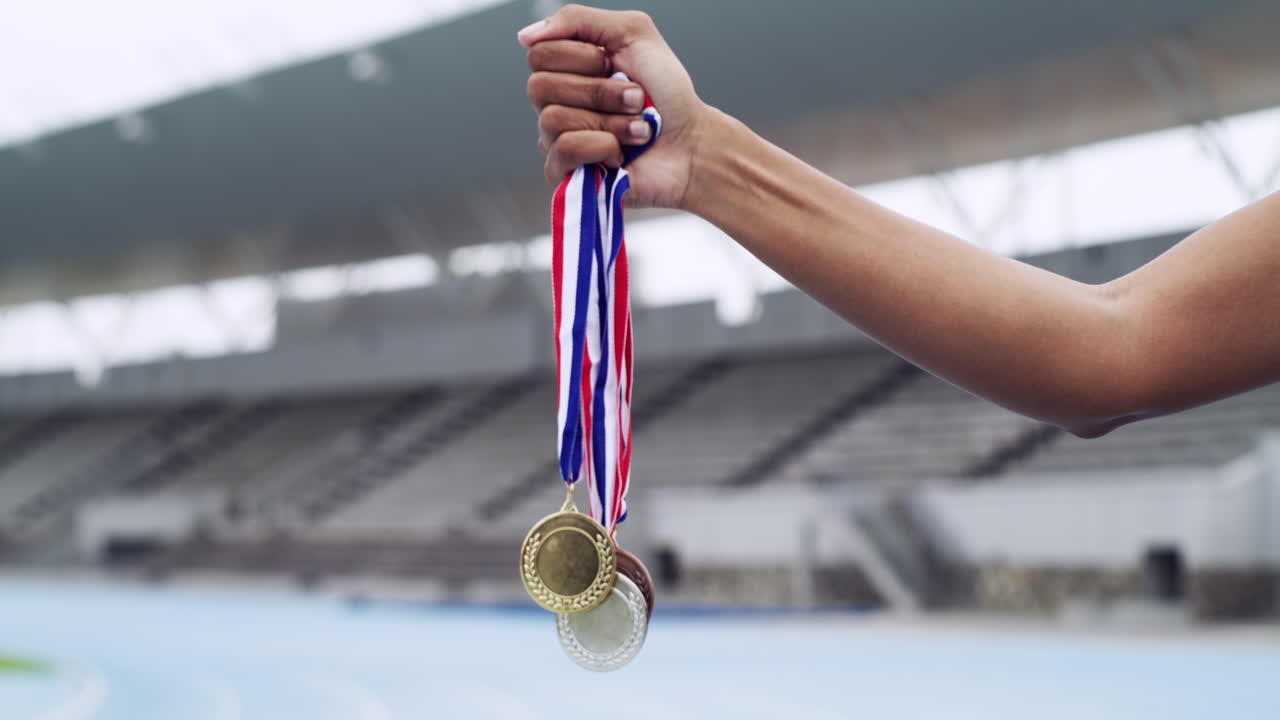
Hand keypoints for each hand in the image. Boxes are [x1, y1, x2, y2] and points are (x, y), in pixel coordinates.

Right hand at [519, 4, 707, 208]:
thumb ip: (578, 21)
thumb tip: (525, 36)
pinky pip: (564, 151)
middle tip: (634, 98)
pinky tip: (620, 152)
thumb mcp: (633, 34)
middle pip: (539, 87)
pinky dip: (601, 146)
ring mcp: (557, 141)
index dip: (582, 57)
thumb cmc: (666, 93)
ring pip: (553, 119)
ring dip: (609, 121)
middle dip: (599, 91)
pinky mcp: (566, 175)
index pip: (539, 54)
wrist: (691, 143)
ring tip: (636, 129)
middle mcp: (556, 103)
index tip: (614, 64)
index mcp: (566, 69)